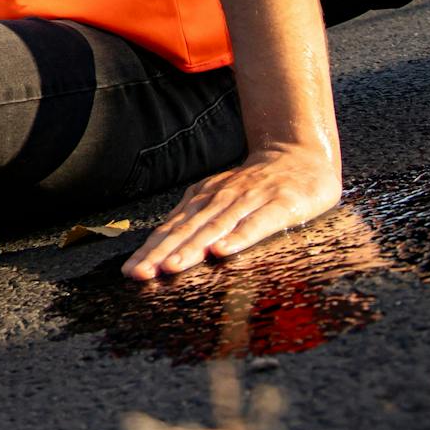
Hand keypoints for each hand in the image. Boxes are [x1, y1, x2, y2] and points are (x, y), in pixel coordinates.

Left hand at [121, 143, 341, 280]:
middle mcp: (219, 199)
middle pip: (185, 231)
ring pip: (214, 228)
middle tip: (140, 274)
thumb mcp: (221, 198)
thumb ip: (197, 220)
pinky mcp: (279, 206)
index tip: (129, 271)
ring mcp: (248, 201)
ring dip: (191, 248)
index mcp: (203, 200)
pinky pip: (255, 224)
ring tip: (171, 266)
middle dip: (160, 254)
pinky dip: (237, 237)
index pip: (170, 229)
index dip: (149, 250)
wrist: (300, 156)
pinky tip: (222, 252)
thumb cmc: (257, 186)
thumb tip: (163, 248)